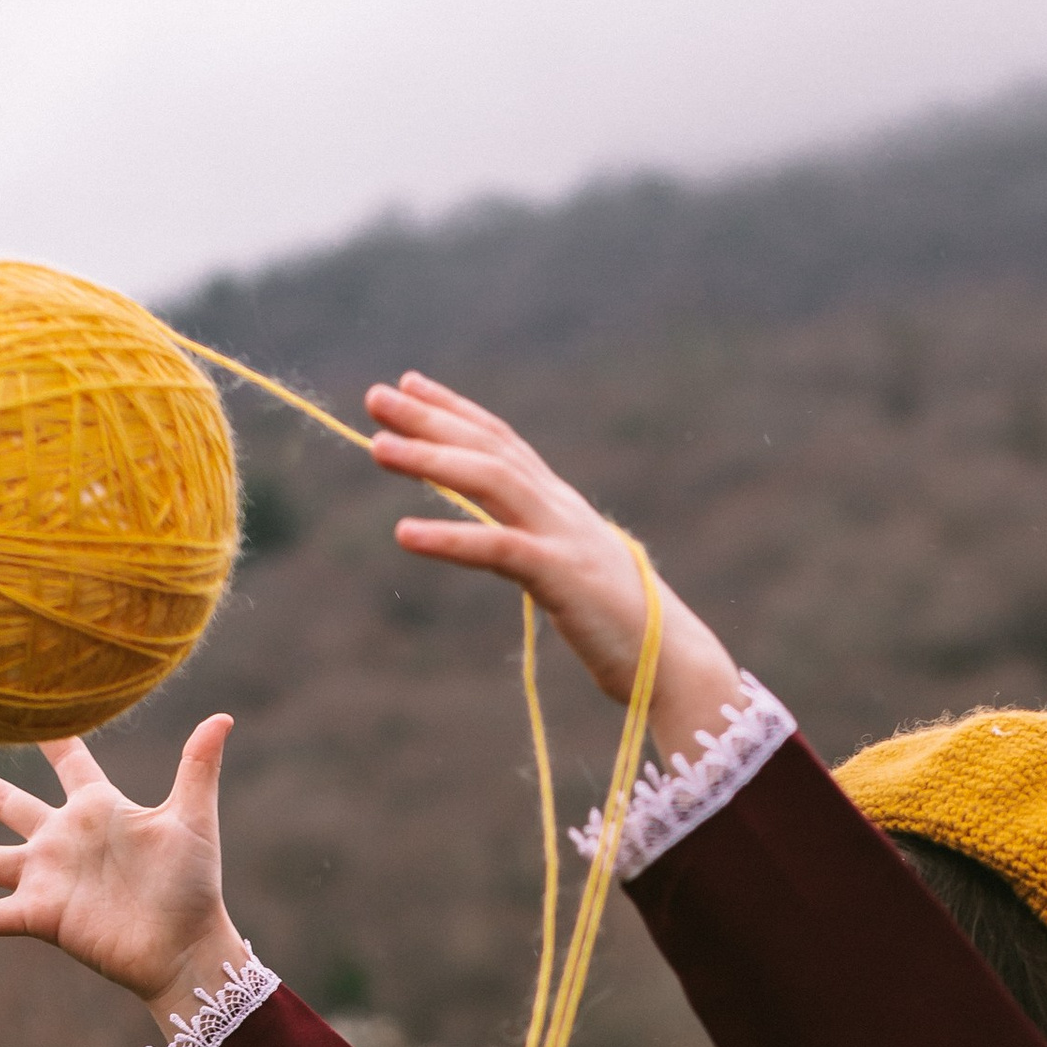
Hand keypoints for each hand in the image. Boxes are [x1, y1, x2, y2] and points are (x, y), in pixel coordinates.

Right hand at [0, 717, 246, 1036]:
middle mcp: (64, 842)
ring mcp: (47, 879)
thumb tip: (222, 718)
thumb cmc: (195, 887)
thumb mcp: (194, 820)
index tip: (27, 706)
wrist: (188, 947)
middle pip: (7, 803)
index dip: (52, 735)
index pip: (69, 762)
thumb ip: (197, 768)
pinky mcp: (41, 916)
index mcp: (98, 811)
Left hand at [367, 374, 747, 761]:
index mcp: (559, 505)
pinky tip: (404, 534)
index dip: (454, 409)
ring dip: (431, 461)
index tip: (408, 384)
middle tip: (374, 397)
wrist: (672, 662)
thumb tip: (504, 545)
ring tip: (376, 449)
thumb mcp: (568, 574)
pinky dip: (449, 539)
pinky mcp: (561, 577)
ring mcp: (562, 537)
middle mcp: (559, 507)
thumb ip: (534, 548)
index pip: (501, 441)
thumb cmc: (620, 626)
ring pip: (490, 482)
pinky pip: (497, 549)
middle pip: (488, 448)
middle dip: (429, 420)